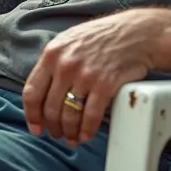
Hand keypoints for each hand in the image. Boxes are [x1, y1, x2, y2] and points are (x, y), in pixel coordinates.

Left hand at [22, 9, 162, 145]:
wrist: (138, 32)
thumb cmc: (104, 36)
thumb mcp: (71, 39)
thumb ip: (54, 61)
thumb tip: (42, 89)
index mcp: (52, 53)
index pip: (32, 91)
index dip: (32, 115)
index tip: (36, 127)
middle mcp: (66, 64)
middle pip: (50, 108)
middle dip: (53, 127)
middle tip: (58, 134)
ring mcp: (85, 75)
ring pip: (69, 116)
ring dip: (69, 132)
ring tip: (72, 137)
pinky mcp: (105, 85)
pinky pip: (90, 116)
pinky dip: (87, 130)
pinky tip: (86, 134)